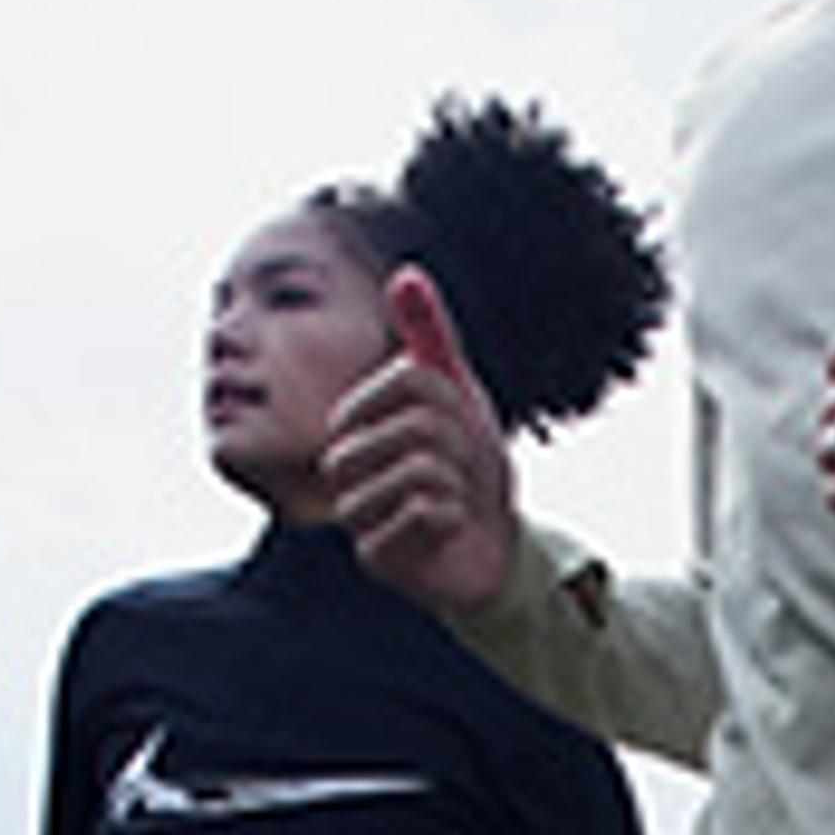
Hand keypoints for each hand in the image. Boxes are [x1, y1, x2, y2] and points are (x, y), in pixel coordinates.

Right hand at [328, 269, 519, 614]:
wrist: (493, 546)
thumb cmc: (466, 470)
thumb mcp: (455, 395)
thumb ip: (428, 338)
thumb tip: (406, 275)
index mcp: (353, 421)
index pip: (412, 380)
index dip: (455, 401)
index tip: (458, 428)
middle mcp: (342, 466)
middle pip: (419, 426)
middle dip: (461, 447)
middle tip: (460, 472)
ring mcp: (355, 514)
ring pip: (421, 471)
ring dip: (458, 485)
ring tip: (453, 500)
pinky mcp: (376, 558)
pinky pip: (425, 513)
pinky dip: (453, 518)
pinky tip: (447, 530)